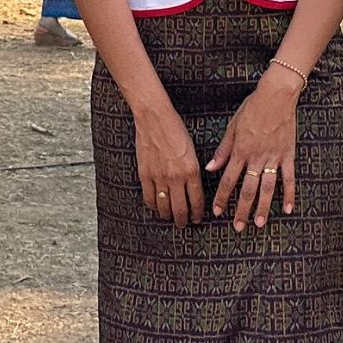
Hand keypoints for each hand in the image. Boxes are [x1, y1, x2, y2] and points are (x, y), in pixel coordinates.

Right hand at [134, 103, 205, 225]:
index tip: (197, 218)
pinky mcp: (145, 175)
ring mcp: (159, 177)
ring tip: (170, 217)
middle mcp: (176, 177)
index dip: (197, 213)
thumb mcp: (193, 150)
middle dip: (184, 220)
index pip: (196, 201)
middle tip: (184, 223)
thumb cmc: (176, 129)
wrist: (155, 118)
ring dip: (168, 215)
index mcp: (191, 170)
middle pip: (180, 209)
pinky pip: (149, 198)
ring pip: (164, 207)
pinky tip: (156, 206)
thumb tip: (194, 188)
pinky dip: (153, 206)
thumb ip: (193, 171)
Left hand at [207, 77, 300, 227]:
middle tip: (238, 227)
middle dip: (241, 210)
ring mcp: (273, 157)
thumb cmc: (252, 108)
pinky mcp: (288, 155)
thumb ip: (222, 149)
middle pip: (247, 189)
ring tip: (259, 224)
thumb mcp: (232, 126)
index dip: (221, 197)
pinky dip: (289, 194)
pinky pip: (289, 178)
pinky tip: (288, 209)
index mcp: (240, 151)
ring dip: (263, 207)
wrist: (276, 96)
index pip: (228, 180)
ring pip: (267, 188)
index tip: (216, 212)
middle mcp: (255, 157)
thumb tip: (210, 168)